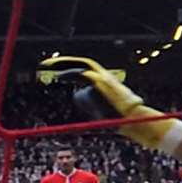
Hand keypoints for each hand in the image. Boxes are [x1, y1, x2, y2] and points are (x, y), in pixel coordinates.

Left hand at [42, 56, 181, 153]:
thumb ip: (88, 102)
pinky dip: (69, 73)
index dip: (70, 67)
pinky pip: (83, 74)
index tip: (57, 71)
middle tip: (46, 64)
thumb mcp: (99, 110)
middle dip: (64, 61)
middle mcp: (105, 75)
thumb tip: (76, 96)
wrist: (135, 121)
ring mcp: (104, 78)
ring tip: (47, 67)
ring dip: (63, 64)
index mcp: (105, 80)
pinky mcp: (102, 83)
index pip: (85, 68)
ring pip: (82, 65)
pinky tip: (58, 77)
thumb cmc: (119, 119)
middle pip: (82, 62)